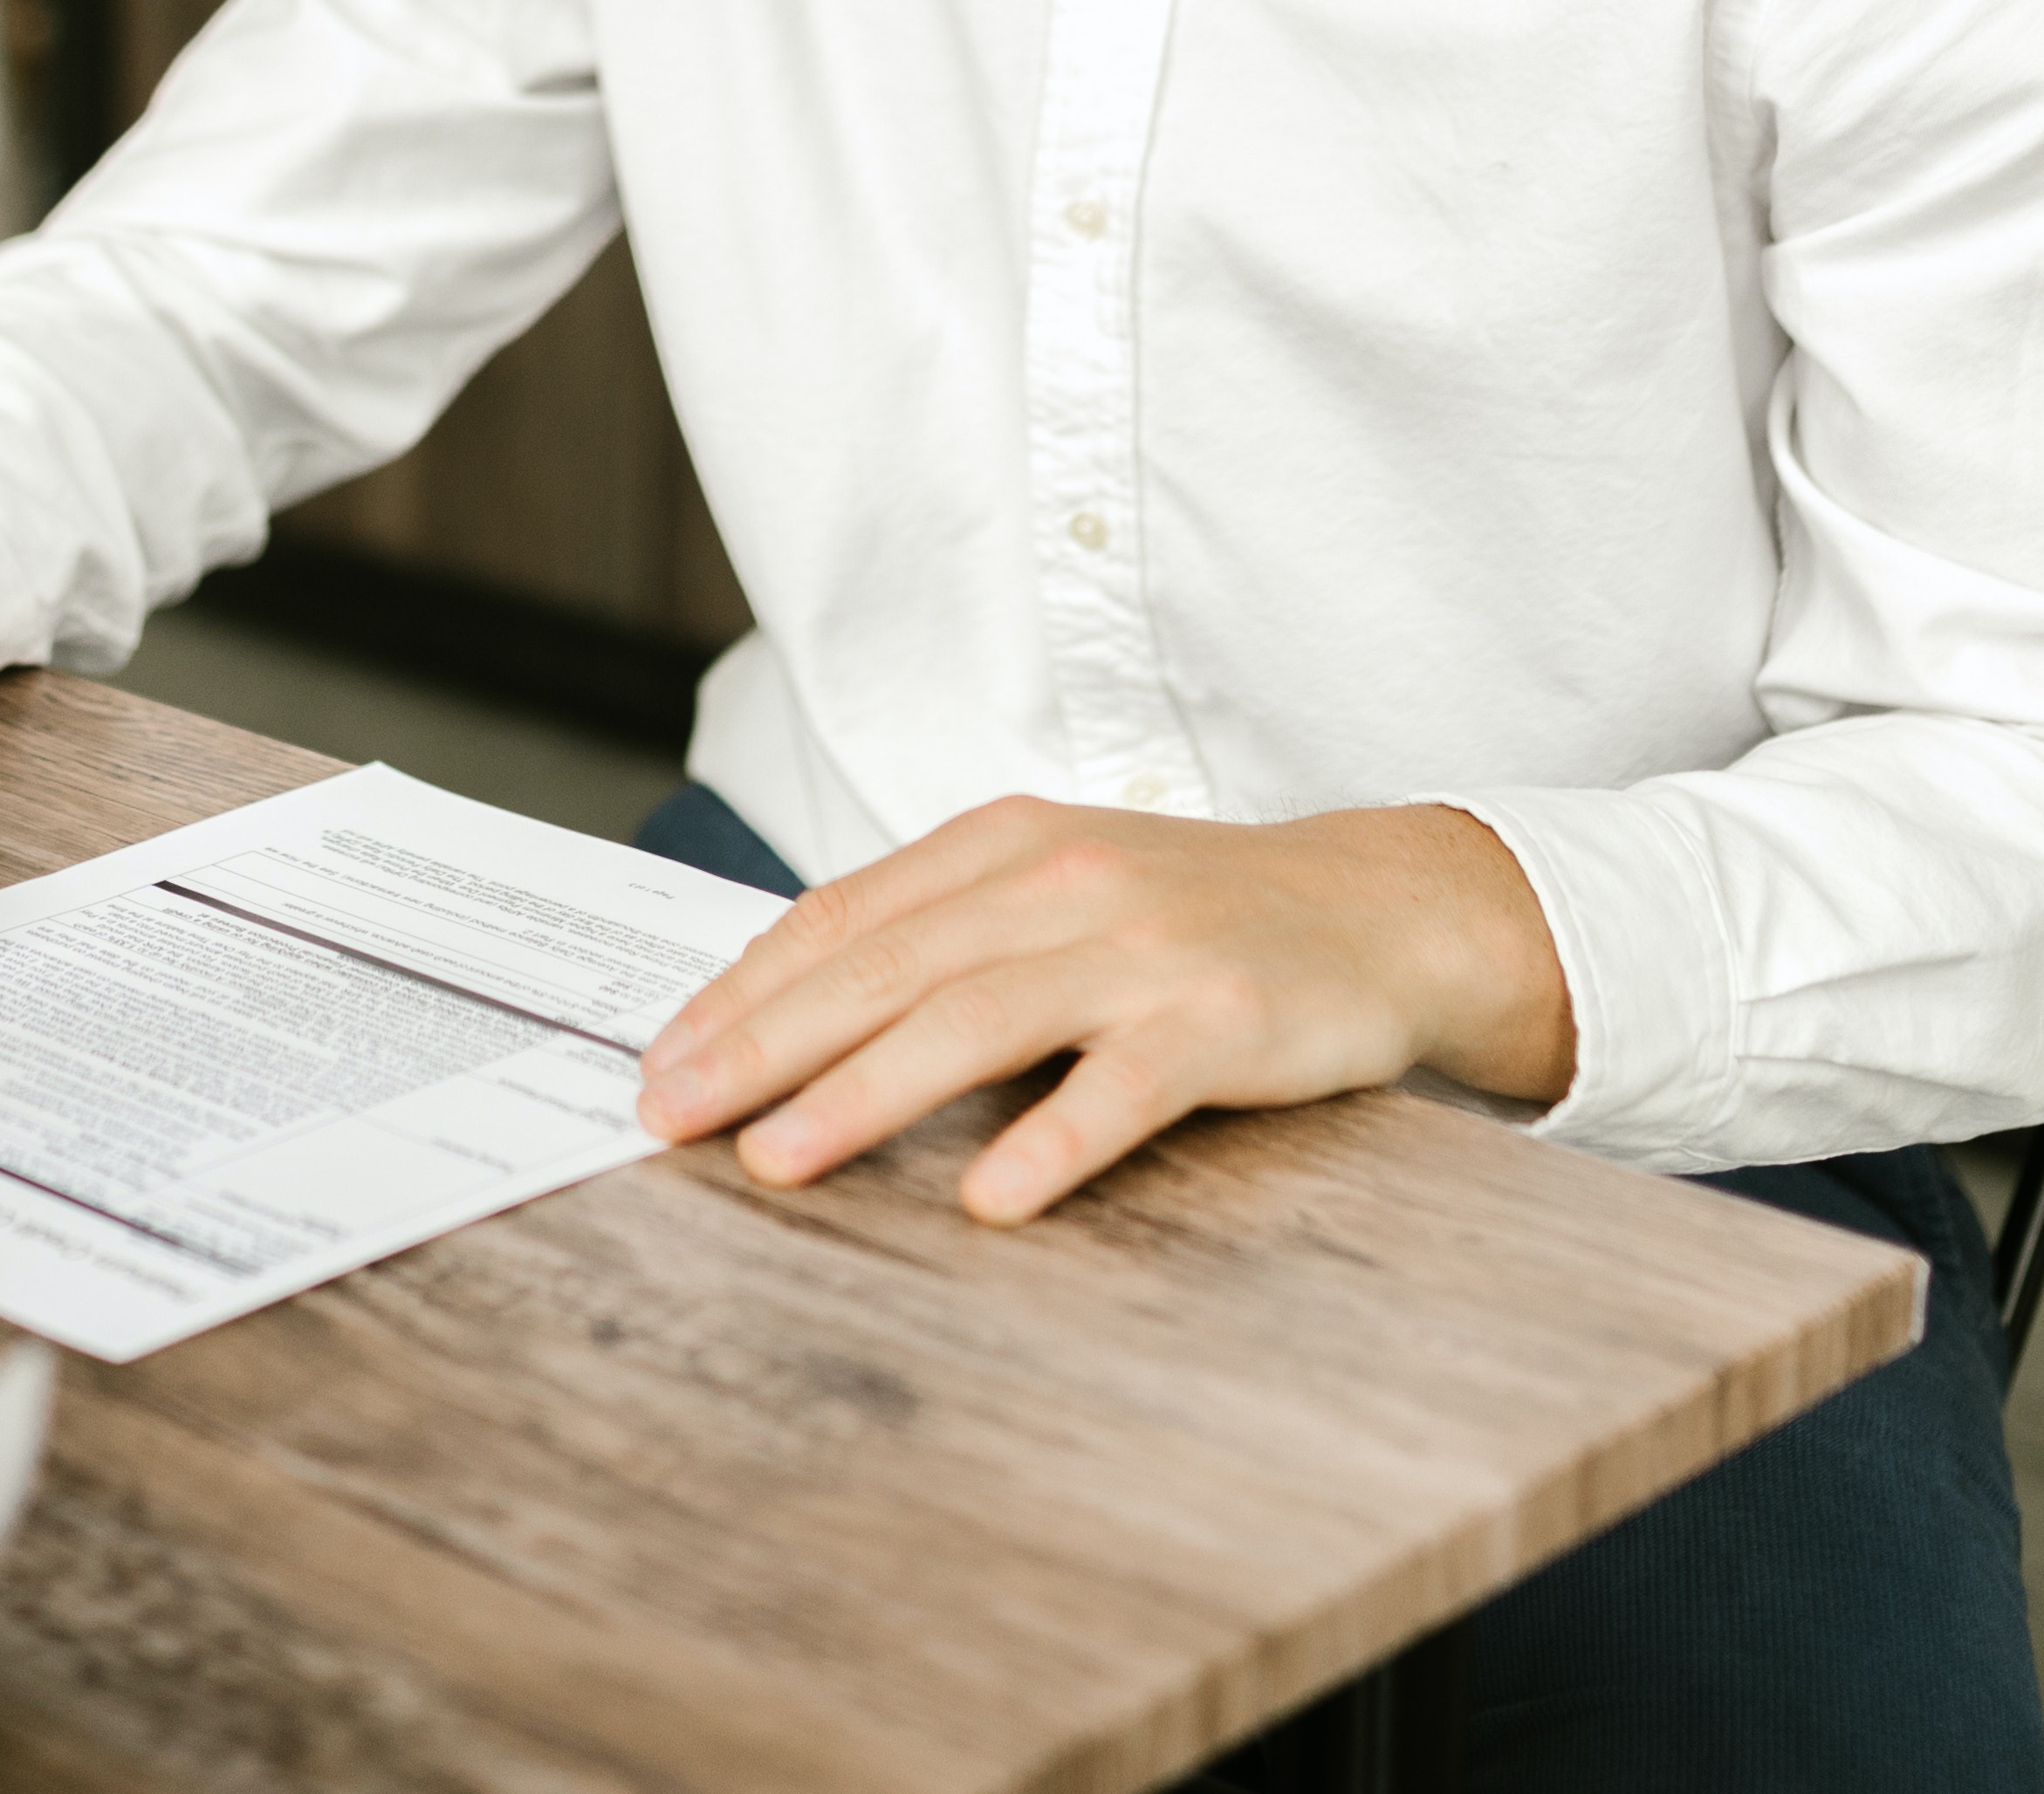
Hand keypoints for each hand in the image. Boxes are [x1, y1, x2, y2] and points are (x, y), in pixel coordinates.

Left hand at [631, 797, 1575, 1225]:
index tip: (659, 1059)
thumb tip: (787, 1011)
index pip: (844, 919)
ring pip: (976, 1018)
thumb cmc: (1196, 917)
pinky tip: (990, 1199)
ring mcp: (1144, 948)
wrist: (1385, 909)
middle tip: (667, 1113)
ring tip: (775, 1159)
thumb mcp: (1059, 889)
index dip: (743, 990)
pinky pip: (1126, 1085)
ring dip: (863, 1092)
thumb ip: (943, 933)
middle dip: (760, 1043)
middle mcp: (1062, 881)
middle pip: (884, 968)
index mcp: (1005, 844)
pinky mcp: (1224, 1019)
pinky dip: (1054, 1140)